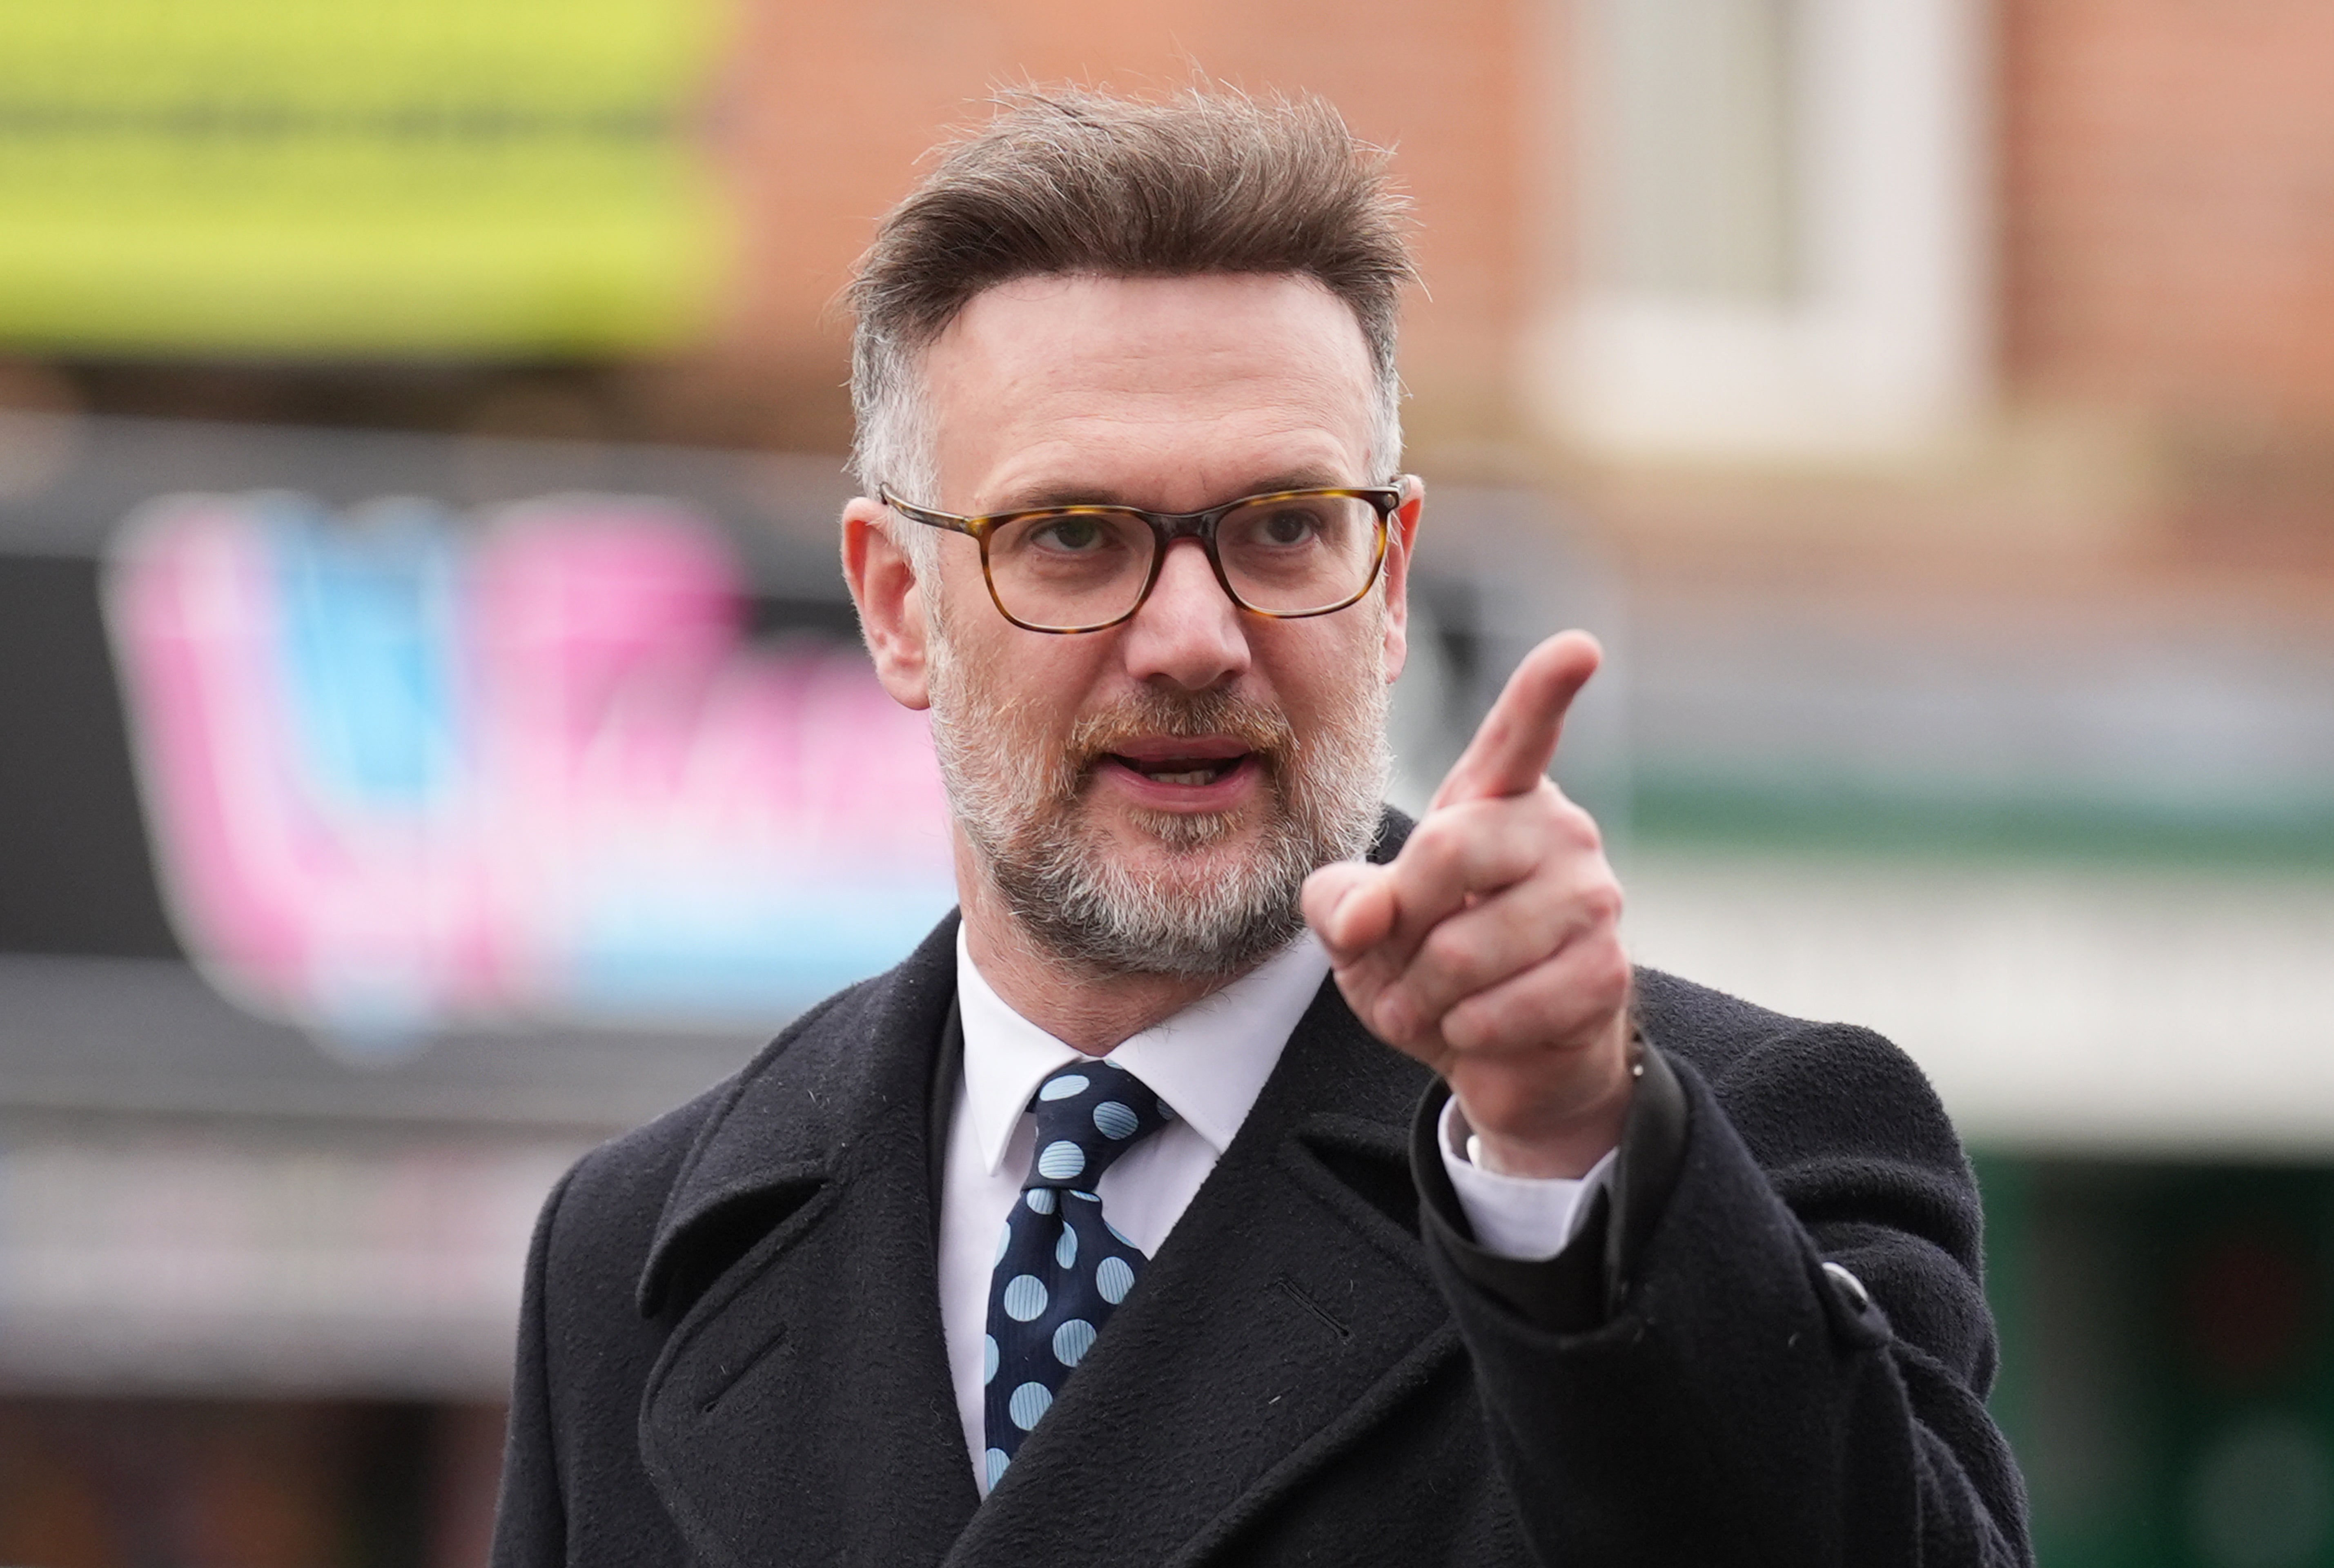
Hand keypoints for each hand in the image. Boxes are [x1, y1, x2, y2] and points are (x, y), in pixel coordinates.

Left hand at [1302, 631, 1633, 1178]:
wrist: (1490, 1050)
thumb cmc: (1423, 963)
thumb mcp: (1358, 925)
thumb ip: (1339, 903)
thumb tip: (1368, 916)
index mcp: (1496, 799)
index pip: (1521, 733)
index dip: (1546, 690)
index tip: (1578, 649)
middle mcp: (1558, 831)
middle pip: (1447, 851)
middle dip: (1398, 927)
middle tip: (1399, 964)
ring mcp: (1592, 899)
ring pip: (1465, 949)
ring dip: (1423, 998)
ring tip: (1438, 1003)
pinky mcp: (1606, 972)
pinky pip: (1501, 1010)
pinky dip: (1464, 1034)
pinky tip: (1479, 1028)